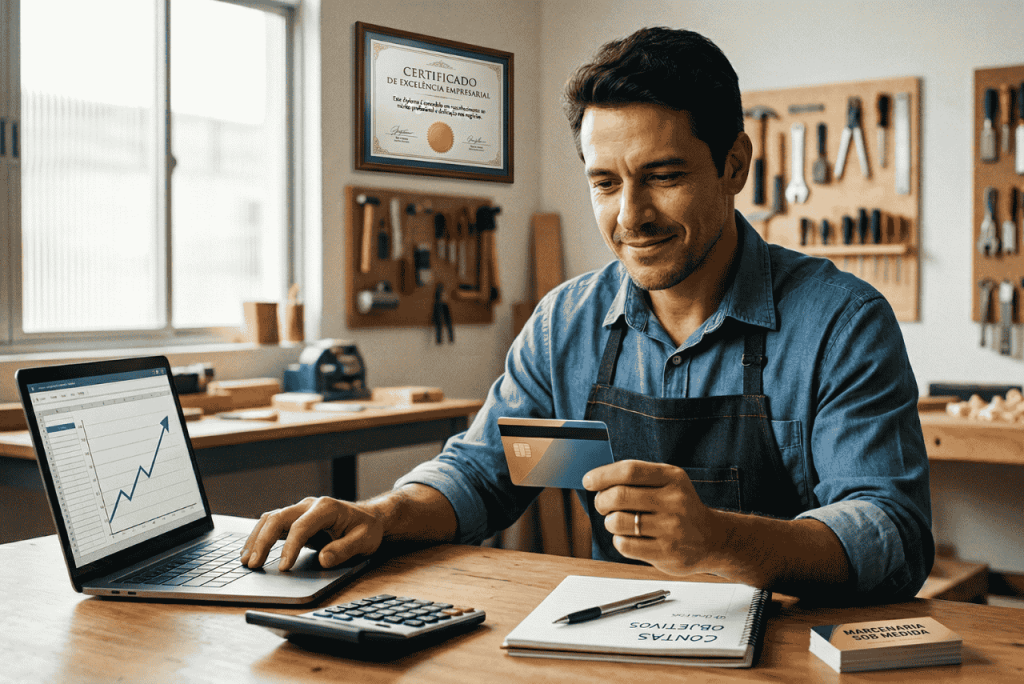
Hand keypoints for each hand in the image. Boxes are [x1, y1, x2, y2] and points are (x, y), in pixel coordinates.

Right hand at [241, 496, 383, 570]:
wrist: (368, 518)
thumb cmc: (366, 529)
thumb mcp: (364, 540)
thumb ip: (344, 549)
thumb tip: (324, 559)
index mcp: (326, 508)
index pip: (301, 527)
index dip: (290, 548)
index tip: (283, 568)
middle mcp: (309, 505)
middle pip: (278, 518)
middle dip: (263, 541)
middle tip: (253, 564)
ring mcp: (300, 511)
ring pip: (270, 519)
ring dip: (256, 538)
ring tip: (246, 561)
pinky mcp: (295, 519)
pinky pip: (272, 524)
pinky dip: (259, 537)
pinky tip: (251, 552)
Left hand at [582, 460, 721, 575]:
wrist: (712, 539)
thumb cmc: (679, 507)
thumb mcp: (668, 482)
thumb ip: (638, 477)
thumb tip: (596, 480)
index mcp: (673, 477)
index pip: (630, 471)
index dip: (603, 475)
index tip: (588, 481)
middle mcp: (674, 501)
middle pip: (619, 496)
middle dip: (601, 501)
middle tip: (602, 505)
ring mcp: (671, 528)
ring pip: (617, 522)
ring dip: (609, 522)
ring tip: (617, 522)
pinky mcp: (666, 553)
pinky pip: (624, 545)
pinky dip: (619, 540)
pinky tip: (629, 538)